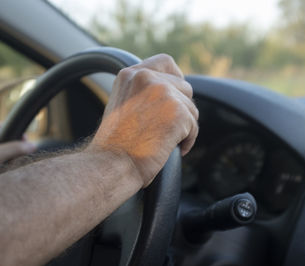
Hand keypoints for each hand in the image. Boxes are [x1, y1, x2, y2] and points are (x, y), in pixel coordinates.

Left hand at [0, 123, 35, 182]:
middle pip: (6, 139)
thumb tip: (33, 145)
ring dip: (8, 158)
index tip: (25, 143)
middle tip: (17, 156)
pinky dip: (2, 165)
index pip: (7, 126)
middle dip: (14, 148)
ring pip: (2, 151)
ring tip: (7, 166)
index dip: (18, 133)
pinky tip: (1, 172)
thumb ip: (15, 148)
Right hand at [90, 54, 198, 186]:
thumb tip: (172, 92)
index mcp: (130, 75)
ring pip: (191, 108)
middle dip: (180, 109)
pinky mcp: (177, 111)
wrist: (111, 164)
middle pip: (184, 87)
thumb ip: (143, 92)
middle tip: (166, 129)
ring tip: (165, 141)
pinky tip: (171, 149)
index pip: (165, 62)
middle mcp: (146, 77)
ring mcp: (163, 92)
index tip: (175, 96)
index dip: (175, 78)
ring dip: (183, 127)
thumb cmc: (115, 145)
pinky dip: (187, 141)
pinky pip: (193, 126)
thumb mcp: (123, 105)